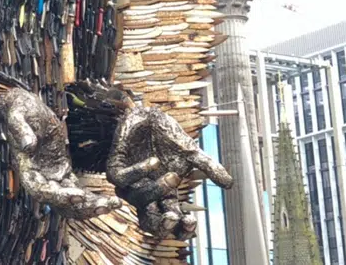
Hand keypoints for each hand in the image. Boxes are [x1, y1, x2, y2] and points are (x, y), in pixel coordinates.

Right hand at [0, 88, 123, 218]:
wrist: (25, 108)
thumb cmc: (20, 110)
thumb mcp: (18, 115)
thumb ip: (21, 130)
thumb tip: (28, 145)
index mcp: (27, 169)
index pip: (41, 191)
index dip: (59, 197)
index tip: (78, 196)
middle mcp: (39, 178)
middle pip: (59, 203)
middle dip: (81, 207)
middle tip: (105, 206)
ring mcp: (52, 176)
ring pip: (70, 201)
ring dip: (90, 206)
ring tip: (113, 204)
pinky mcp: (62, 171)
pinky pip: (77, 190)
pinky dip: (91, 197)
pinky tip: (109, 199)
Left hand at [106, 103, 233, 240]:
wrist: (149, 115)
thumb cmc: (168, 137)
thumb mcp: (192, 153)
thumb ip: (209, 168)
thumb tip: (230, 184)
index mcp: (165, 196)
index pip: (172, 222)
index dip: (180, 229)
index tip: (191, 221)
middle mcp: (146, 194)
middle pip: (149, 223)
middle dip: (161, 225)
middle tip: (172, 217)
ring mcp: (130, 184)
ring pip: (138, 200)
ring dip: (158, 189)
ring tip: (174, 175)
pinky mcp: (116, 169)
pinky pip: (122, 180)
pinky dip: (139, 172)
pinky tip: (154, 162)